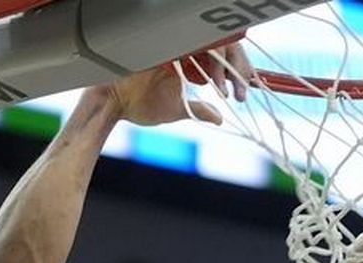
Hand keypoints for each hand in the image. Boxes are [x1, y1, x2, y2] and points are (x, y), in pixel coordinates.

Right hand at [105, 41, 254, 125]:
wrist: (112, 105)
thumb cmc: (138, 105)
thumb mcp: (176, 110)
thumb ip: (198, 110)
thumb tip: (219, 118)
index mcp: (188, 58)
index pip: (221, 55)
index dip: (238, 68)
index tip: (249, 86)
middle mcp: (183, 47)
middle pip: (221, 45)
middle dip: (239, 67)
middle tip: (245, 89)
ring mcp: (173, 43)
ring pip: (210, 44)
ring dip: (223, 68)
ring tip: (228, 91)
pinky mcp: (163, 44)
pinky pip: (191, 44)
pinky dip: (207, 58)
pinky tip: (216, 77)